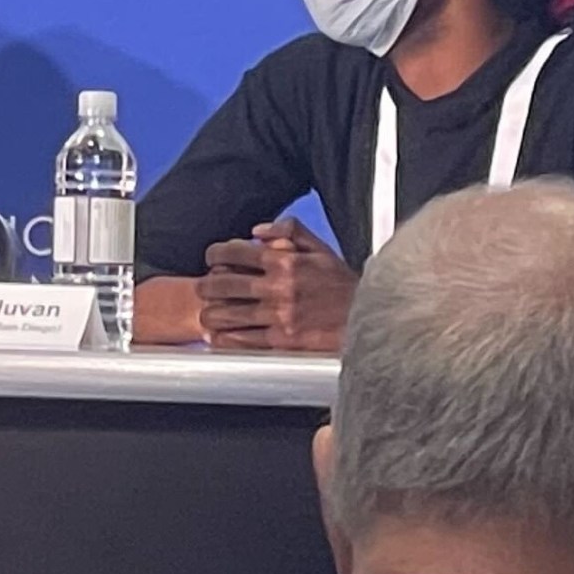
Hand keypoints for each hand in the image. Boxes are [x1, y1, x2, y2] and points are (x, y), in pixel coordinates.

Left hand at [195, 216, 356, 351]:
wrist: (369, 318)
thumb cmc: (342, 285)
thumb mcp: (320, 249)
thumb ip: (288, 230)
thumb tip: (255, 231)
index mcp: (284, 262)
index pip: (233, 253)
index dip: (214, 254)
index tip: (212, 259)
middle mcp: (278, 288)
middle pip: (222, 285)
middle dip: (206, 286)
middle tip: (203, 289)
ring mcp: (279, 317)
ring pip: (226, 315)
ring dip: (210, 315)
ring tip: (209, 314)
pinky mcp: (282, 342)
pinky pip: (241, 340)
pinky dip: (224, 339)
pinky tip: (220, 337)